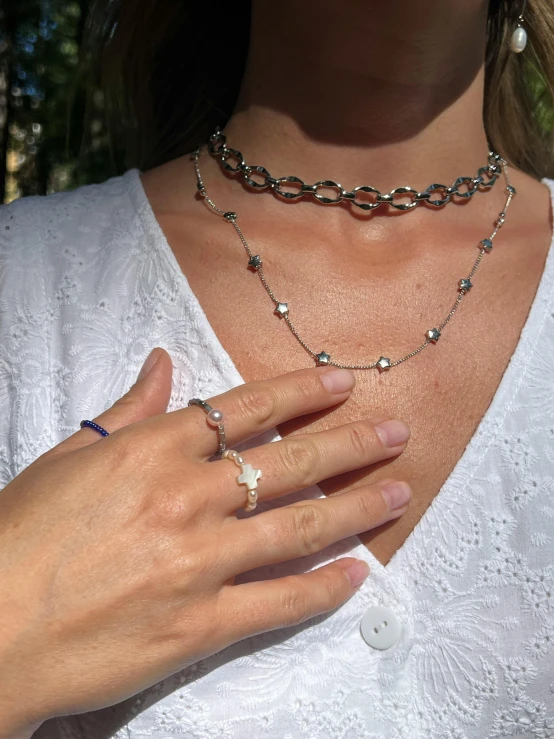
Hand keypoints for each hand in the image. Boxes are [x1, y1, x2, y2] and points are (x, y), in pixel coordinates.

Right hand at [0, 348, 410, 736]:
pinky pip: (279, 602)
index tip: (343, 384)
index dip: (301, 393)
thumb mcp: (66, 459)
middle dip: (350, 444)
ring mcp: (199, 563)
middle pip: (289, 463)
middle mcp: (185, 499)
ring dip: (356, 507)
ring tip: (399, 491)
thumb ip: (127, 410)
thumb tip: (162, 362)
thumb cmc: (17, 539)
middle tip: (397, 433)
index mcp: (152, 452)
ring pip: (299, 528)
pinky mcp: (200, 625)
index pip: (246, 409)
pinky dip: (323, 589)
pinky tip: (358, 574)